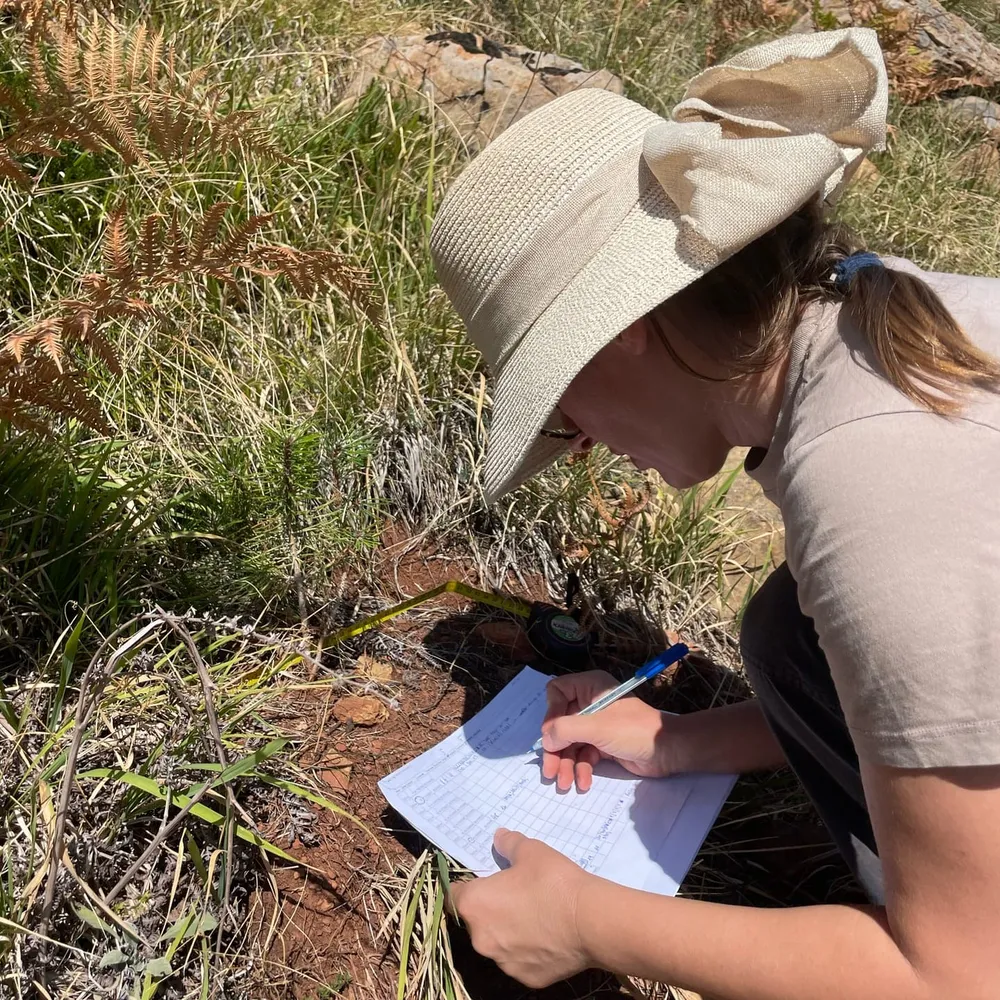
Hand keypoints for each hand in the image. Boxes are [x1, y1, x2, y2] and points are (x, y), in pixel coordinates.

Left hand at [449, 829, 593, 987]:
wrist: (588, 921)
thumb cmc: (552, 881)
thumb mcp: (530, 850)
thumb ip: (509, 844)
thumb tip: (499, 837)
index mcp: (475, 905)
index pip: (455, 895)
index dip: (468, 886)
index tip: (485, 882)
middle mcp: (481, 938)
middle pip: (477, 921)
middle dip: (491, 909)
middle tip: (516, 896)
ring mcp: (503, 962)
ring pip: (498, 943)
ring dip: (508, 931)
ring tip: (536, 917)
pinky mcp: (526, 978)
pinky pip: (520, 960)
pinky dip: (528, 950)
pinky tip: (548, 937)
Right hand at [541, 670, 668, 790]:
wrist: (668, 750)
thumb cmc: (633, 730)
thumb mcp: (596, 727)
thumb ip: (565, 729)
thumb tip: (545, 739)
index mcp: (589, 687)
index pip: (556, 693)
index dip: (551, 714)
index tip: (551, 736)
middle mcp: (590, 703)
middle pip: (560, 724)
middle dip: (556, 749)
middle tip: (550, 772)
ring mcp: (596, 725)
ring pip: (570, 743)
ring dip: (566, 764)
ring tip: (565, 784)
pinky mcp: (602, 744)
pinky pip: (583, 755)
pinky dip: (580, 768)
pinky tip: (583, 782)